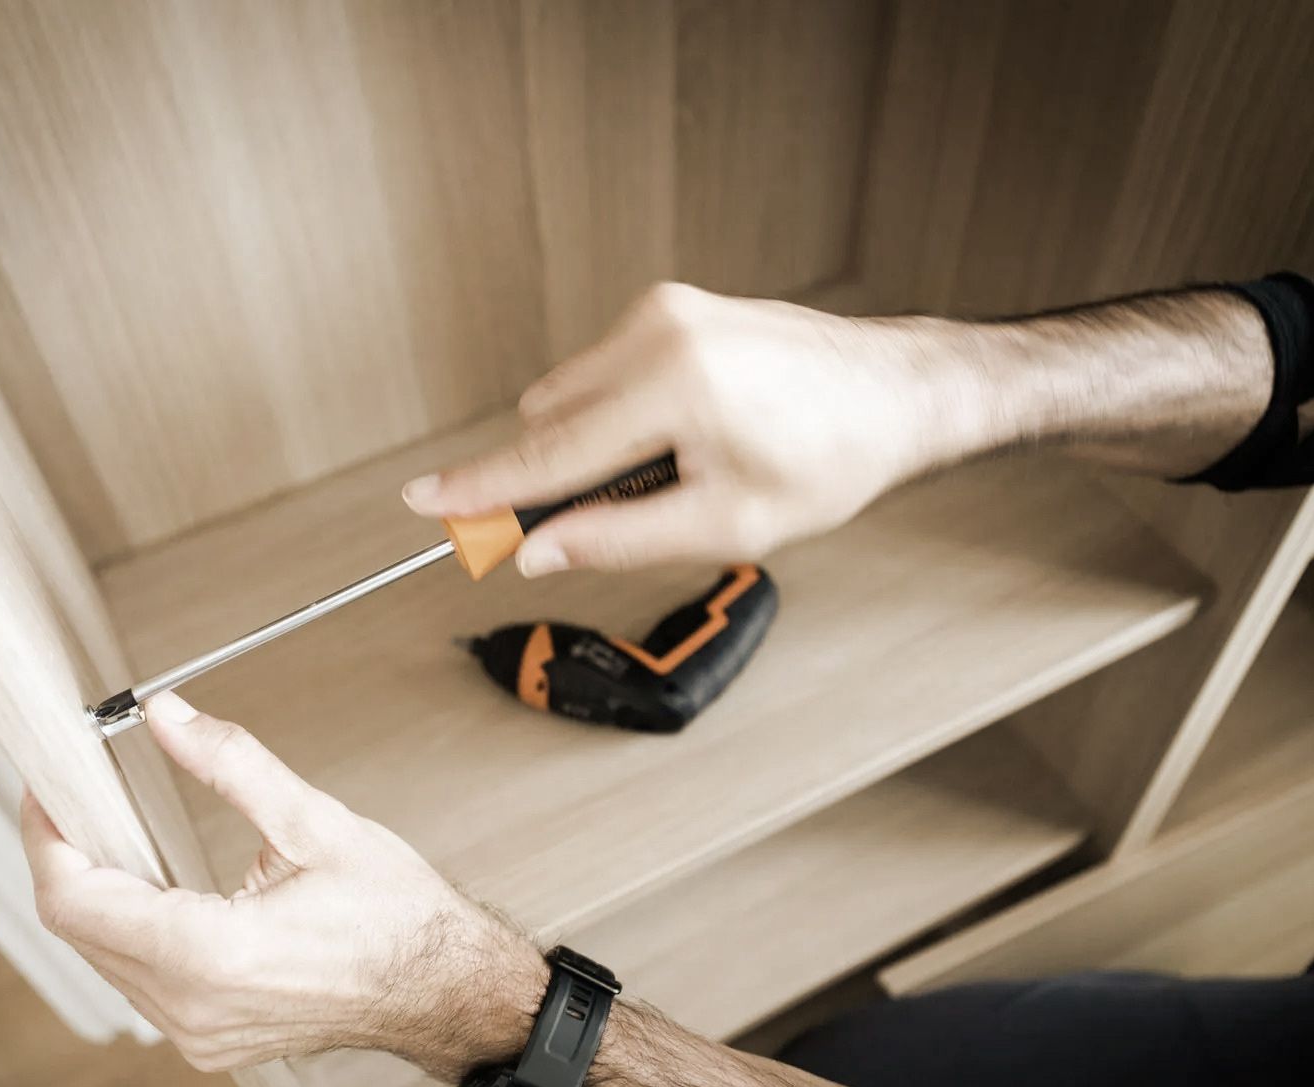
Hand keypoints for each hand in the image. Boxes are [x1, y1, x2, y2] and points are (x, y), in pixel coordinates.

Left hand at [22, 692, 546, 1076]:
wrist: (444, 990)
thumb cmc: (398, 919)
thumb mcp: (315, 824)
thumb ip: (230, 765)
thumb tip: (168, 718)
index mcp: (212, 956)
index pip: (75, 901)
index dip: (45, 838)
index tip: (46, 789)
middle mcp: (193, 1008)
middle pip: (76, 929)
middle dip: (66, 856)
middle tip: (75, 796)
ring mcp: (198, 1034)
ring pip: (101, 958)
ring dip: (96, 893)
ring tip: (113, 832)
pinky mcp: (207, 1040)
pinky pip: (136, 981)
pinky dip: (128, 928)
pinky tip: (151, 886)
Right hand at [401, 282, 985, 575]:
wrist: (892, 393)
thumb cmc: (830, 458)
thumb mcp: (727, 523)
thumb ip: (620, 539)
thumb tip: (538, 550)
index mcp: (674, 385)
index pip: (551, 453)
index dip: (481, 488)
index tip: (422, 502)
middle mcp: (659, 331)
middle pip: (549, 422)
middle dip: (555, 479)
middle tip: (593, 528)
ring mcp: (663, 311)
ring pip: (571, 398)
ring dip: (592, 449)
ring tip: (675, 476)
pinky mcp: (669, 309)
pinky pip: (603, 376)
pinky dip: (618, 419)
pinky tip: (682, 440)